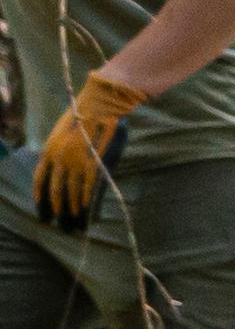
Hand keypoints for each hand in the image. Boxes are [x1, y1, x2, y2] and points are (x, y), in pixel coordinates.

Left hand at [33, 71, 141, 228]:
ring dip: (72, 209)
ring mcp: (76, 161)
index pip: (40, 179)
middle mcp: (59, 158)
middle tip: (60, 223)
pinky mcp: (93, 163)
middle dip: (57, 208)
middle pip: (55, 189)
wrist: (101, 105)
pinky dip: (86, 201)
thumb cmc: (85, 116)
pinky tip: (85, 212)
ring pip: (72, 192)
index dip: (40, 197)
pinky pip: (87, 187)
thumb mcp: (63, 133)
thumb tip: (61, 168)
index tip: (42, 210)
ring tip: (74, 223)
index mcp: (49, 149)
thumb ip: (61, 151)